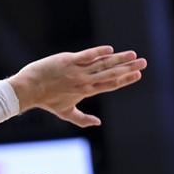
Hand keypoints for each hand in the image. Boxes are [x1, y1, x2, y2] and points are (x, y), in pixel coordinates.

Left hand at [7, 46, 146, 127]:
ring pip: (102, 64)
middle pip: (110, 74)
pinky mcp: (68, 60)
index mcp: (86, 91)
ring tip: (133, 55)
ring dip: (119, 59)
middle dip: (128, 69)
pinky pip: (86, 55)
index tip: (138, 75)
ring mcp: (77, 70)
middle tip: (144, 63)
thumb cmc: (46, 101)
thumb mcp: (65, 112)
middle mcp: (84, 81)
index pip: (110, 85)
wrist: (29, 89)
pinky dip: (98, 52)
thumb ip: (82, 119)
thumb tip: (98, 123)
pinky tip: (110, 50)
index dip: (125, 80)